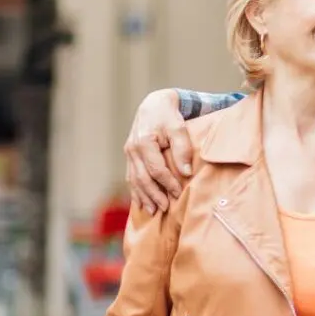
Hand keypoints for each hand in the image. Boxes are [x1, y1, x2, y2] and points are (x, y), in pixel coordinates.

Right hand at [124, 89, 191, 212]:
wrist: (155, 105)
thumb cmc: (169, 116)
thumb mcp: (179, 127)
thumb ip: (182, 149)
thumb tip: (185, 172)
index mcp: (144, 142)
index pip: (156, 169)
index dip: (168, 183)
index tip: (178, 194)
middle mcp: (132, 149)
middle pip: (142, 178)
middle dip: (154, 195)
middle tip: (165, 208)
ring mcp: (129, 153)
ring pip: (134, 180)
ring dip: (143, 196)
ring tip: (153, 211)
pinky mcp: (130, 156)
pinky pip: (131, 176)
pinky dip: (136, 190)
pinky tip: (141, 202)